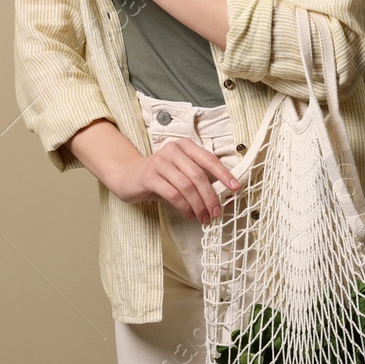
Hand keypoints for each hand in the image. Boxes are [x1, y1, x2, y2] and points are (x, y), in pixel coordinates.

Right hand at [109, 138, 241, 223]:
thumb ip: (199, 179)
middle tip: (216, 212)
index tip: (236, 187)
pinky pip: (172, 194)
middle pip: (198, 175)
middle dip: (210, 196)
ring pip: (186, 186)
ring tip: (204, 218)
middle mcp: (173, 150)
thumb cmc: (161, 176)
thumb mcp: (181, 173)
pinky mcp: (149, 176)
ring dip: (198, 205)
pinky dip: (184, 206)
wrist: (129, 176)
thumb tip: (224, 196)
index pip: (209, 158)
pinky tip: (190, 214)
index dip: (224, 174)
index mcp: (185, 146)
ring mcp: (159, 162)